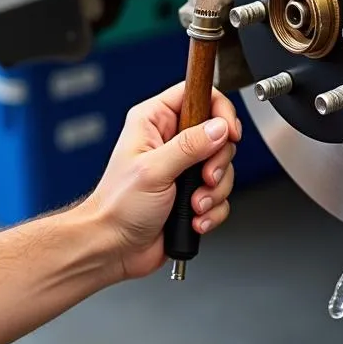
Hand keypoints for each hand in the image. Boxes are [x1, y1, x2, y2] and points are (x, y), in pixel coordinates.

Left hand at [82, 81, 242, 280]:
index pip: (198, 95)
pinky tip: (194, 220)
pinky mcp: (193, 193)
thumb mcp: (153, 170)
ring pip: (223, 167)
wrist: (113, 249)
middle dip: (218, 162)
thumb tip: (219, 128)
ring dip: (214, 191)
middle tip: (204, 178)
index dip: (220, 110)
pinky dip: (213, 210)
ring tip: (194, 205)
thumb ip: (189, 146)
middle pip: (218, 133)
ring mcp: (183, 168)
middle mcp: (171, 140)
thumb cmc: (117, 207)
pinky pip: (220, 195)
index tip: (230, 132)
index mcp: (155, 121)